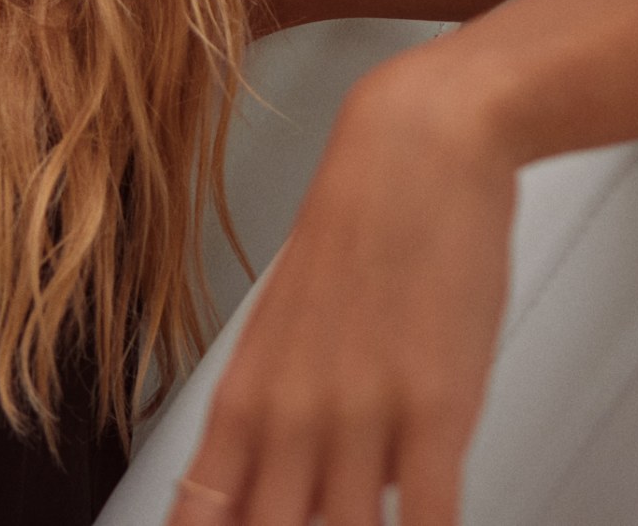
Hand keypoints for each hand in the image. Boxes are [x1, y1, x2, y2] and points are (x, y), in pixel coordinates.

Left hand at [165, 60, 514, 525]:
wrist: (414, 148)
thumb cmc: (358, 226)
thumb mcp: (290, 325)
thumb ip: (283, 411)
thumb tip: (289, 480)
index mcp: (245, 393)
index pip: (201, 511)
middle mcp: (292, 412)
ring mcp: (361, 416)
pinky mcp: (436, 410)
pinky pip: (424, 518)